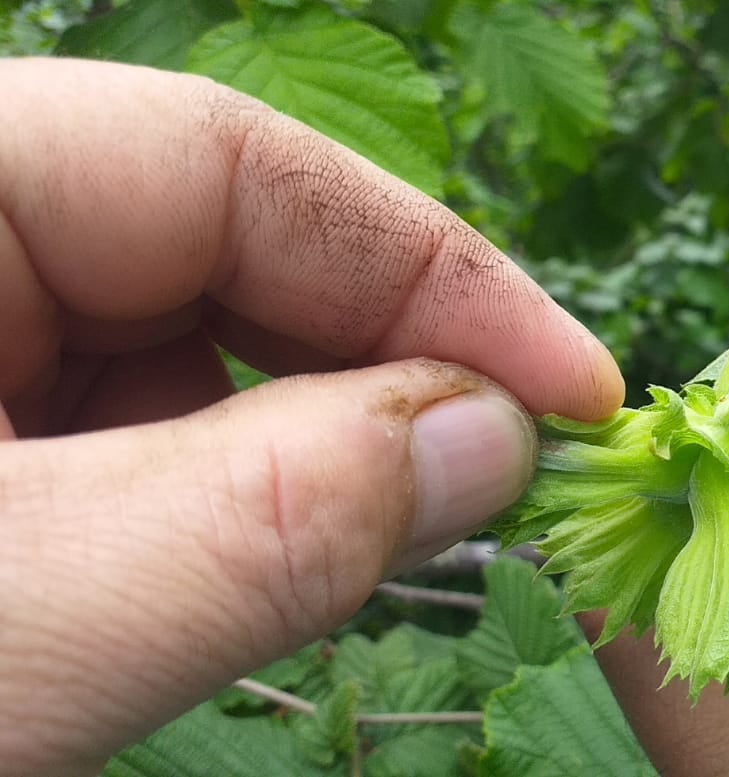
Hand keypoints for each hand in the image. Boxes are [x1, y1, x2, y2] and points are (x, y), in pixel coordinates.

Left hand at [0, 58, 622, 774]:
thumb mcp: (22, 620)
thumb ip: (263, 517)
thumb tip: (498, 436)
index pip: (227, 160)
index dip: (431, 267)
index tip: (573, 393)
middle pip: (207, 250)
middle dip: (373, 365)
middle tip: (505, 478)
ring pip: (168, 353)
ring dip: (300, 448)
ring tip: (388, 535)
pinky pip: (112, 433)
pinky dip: (213, 500)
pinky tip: (254, 565)